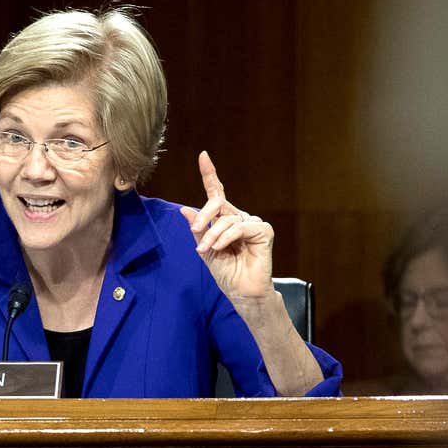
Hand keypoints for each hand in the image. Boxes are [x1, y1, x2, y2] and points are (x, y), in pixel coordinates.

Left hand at [179, 151, 274, 300]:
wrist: (241, 292)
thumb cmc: (226, 273)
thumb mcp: (205, 249)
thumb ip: (198, 229)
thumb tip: (184, 209)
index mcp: (226, 220)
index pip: (217, 193)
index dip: (210, 174)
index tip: (203, 156)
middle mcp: (240, 218)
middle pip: (218, 203)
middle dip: (204, 216)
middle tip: (195, 231)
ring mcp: (253, 223)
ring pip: (227, 218)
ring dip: (213, 235)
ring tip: (208, 250)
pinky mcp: (263, 231)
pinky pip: (240, 226)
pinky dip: (226, 237)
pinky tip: (221, 248)